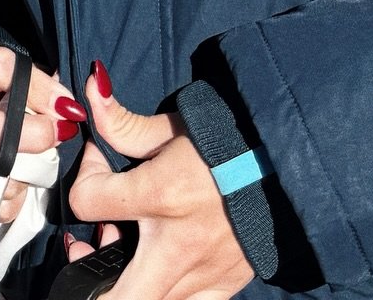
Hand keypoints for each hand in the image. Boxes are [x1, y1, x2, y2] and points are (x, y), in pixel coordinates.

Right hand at [0, 46, 80, 222]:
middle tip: (55, 137)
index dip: (40, 89)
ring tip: (31, 161)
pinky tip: (16, 183)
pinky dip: (12, 201)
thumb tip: (69, 110)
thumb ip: (46, 88)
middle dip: (32, 138)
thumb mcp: (22, 77)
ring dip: (25, 174)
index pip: (0, 70)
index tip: (65, 105)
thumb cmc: (2, 95)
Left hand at [65, 64, 253, 298]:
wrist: (288, 164)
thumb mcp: (172, 125)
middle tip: (92, 245)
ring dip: (127, 283)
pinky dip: (167, 291)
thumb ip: (122, 121)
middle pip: (113, 298)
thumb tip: (89, 93)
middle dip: (89, 278)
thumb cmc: (228, 141)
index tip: (99, 164)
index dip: (84, 177)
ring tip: (130, 251)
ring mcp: (205, 274)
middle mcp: (179, 246)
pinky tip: (163, 264)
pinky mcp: (226, 287)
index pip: (86, 201)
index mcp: (162, 195)